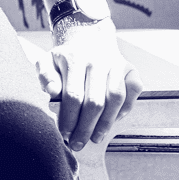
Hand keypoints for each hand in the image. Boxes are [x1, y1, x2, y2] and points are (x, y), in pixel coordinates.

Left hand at [36, 18, 140, 150]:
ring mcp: (116, 64)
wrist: (87, 35)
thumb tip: (53, 92)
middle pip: (95, 101)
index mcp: (74, 59)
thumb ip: (45, 77)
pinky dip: (126, 108)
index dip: (69, 119)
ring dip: (106, 123)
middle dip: (86, 127)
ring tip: (95, 137)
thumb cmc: (64, 57)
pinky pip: (133, 91)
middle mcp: (98, 60)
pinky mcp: (130, 68)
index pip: (73, 96)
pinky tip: (114, 120)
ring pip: (116, 98)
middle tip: (78, 144)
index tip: (64, 134)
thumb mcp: (46, 62)